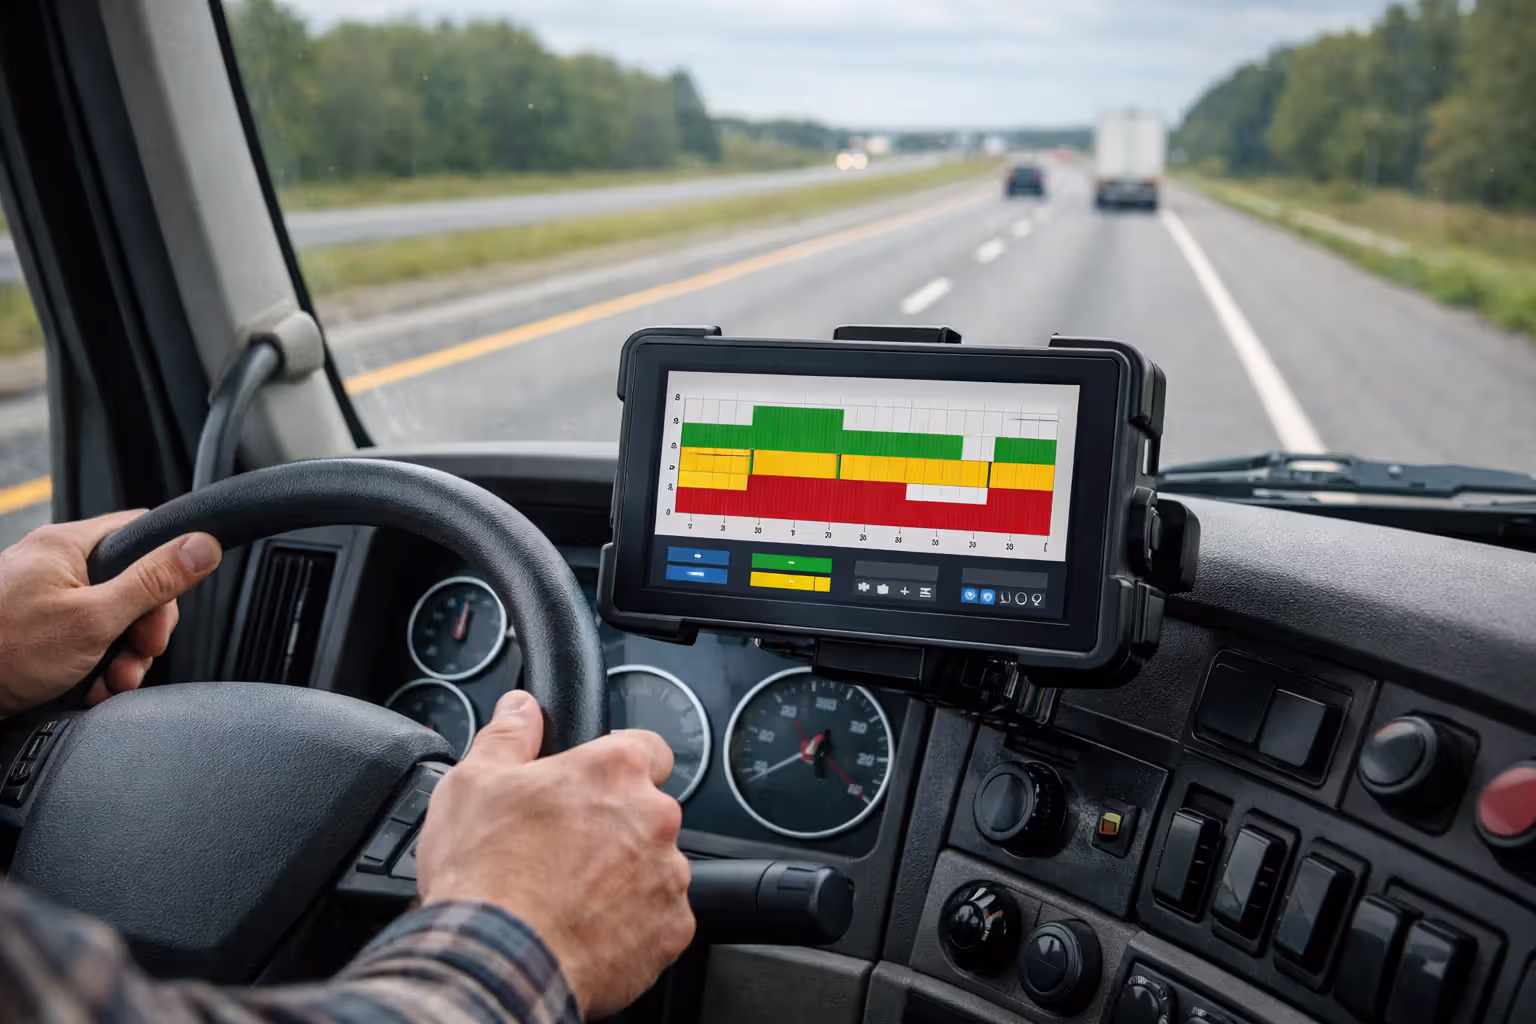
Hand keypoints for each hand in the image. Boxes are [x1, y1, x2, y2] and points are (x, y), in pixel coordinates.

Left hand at [0, 512, 222, 715]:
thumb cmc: (2, 652)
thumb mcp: (95, 618)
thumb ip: (154, 581)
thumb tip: (203, 544)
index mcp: (66, 547)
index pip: (142, 534)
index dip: (167, 571)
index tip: (165, 608)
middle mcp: (54, 569)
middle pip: (132, 587)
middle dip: (143, 632)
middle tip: (137, 655)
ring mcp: (44, 604)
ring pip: (111, 624)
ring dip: (122, 660)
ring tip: (109, 682)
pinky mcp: (37, 637)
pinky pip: (85, 646)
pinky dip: (95, 672)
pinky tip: (90, 690)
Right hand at [417, 690, 694, 1016]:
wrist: (495, 960)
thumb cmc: (484, 873)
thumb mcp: (474, 783)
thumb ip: (510, 735)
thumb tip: (522, 708)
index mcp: (615, 771)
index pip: (648, 748)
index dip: (619, 766)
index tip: (595, 786)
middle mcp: (654, 817)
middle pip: (648, 812)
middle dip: (616, 827)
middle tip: (566, 850)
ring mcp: (668, 876)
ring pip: (655, 866)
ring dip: (625, 876)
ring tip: (570, 896)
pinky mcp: (671, 929)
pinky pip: (660, 919)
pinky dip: (633, 924)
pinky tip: (588, 928)